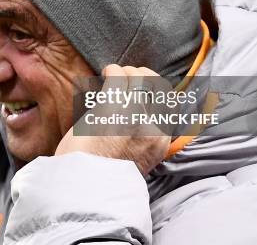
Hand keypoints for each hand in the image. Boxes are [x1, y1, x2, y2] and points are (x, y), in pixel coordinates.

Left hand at [55, 65, 170, 174]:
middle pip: (158, 86)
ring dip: (126, 72)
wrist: (85, 185)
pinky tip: (105, 74)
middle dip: (143, 76)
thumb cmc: (102, 173)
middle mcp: (152, 127)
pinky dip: (112, 70)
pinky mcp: (113, 106)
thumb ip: (143, 139)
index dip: (157, 89)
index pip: (170, 103)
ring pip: (139, 77)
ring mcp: (134, 114)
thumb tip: (140, 116)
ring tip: (113, 76)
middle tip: (126, 77)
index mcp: (160, 142)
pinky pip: (118, 75)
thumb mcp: (136, 159)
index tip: (143, 86)